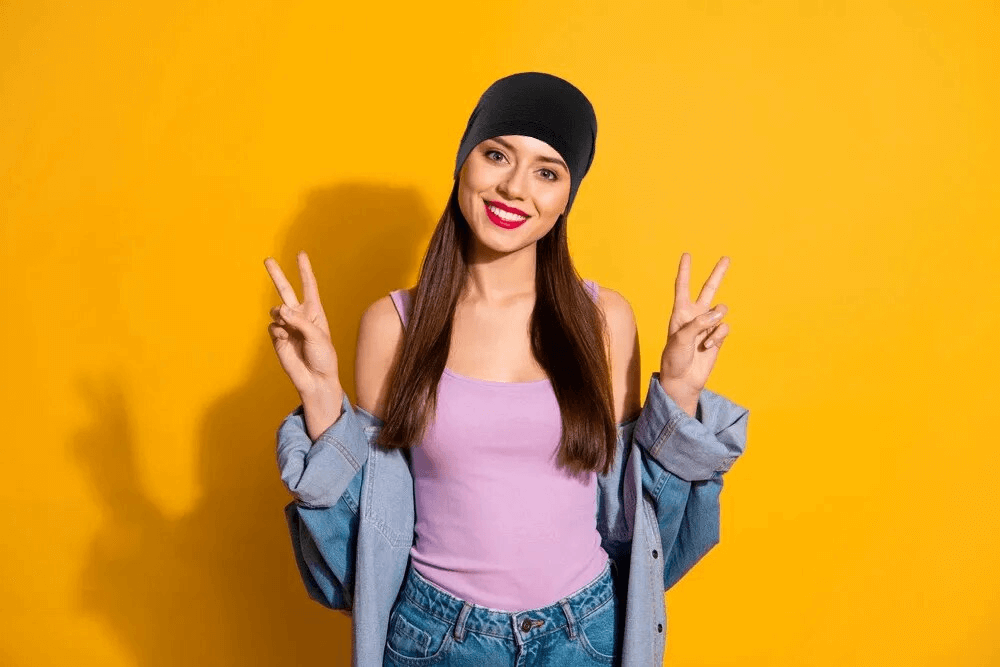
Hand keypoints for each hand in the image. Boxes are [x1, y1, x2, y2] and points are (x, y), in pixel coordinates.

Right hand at [264, 251, 341, 396]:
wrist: (316, 380)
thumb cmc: (323, 357)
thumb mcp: (317, 337)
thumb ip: (298, 321)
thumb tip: (280, 309)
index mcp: (314, 312)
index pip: (309, 286)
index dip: (304, 270)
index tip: (300, 254)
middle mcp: (300, 316)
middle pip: (286, 290)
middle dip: (277, 275)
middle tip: (267, 259)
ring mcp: (287, 326)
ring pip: (276, 310)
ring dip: (280, 315)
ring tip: (287, 327)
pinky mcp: (277, 338)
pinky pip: (272, 326)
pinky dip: (277, 331)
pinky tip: (284, 339)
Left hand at [659, 253, 731, 396]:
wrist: (682, 380)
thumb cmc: (674, 358)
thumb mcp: (680, 339)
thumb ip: (698, 323)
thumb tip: (719, 314)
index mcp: (680, 313)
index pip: (682, 287)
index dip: (684, 271)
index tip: (687, 255)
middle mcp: (695, 316)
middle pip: (708, 289)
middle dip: (718, 274)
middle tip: (726, 258)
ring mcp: (707, 326)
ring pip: (721, 310)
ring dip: (715, 323)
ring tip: (704, 338)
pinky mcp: (717, 337)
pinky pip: (724, 328)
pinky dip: (717, 338)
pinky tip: (707, 348)